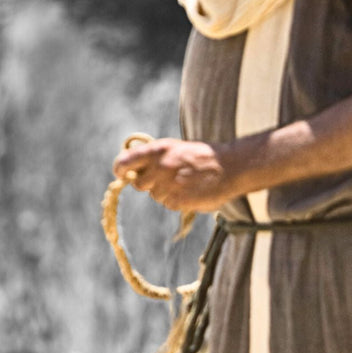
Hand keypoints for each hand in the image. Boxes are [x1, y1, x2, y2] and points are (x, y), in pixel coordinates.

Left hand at [112, 139, 238, 212]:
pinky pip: (169, 204)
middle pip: (139, 184)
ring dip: (166, 193)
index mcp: (158, 150)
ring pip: (155, 196)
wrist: (230, 167)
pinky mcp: (178, 200)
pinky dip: (178, 200)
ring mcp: (169, 185)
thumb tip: (133, 168)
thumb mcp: (176, 148)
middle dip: (149, 184)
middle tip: (166, 179)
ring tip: (185, 183)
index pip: (125, 162)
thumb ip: (155, 157)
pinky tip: (191, 191)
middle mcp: (160, 167)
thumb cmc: (203, 157)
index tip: (122, 174)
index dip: (121, 169)